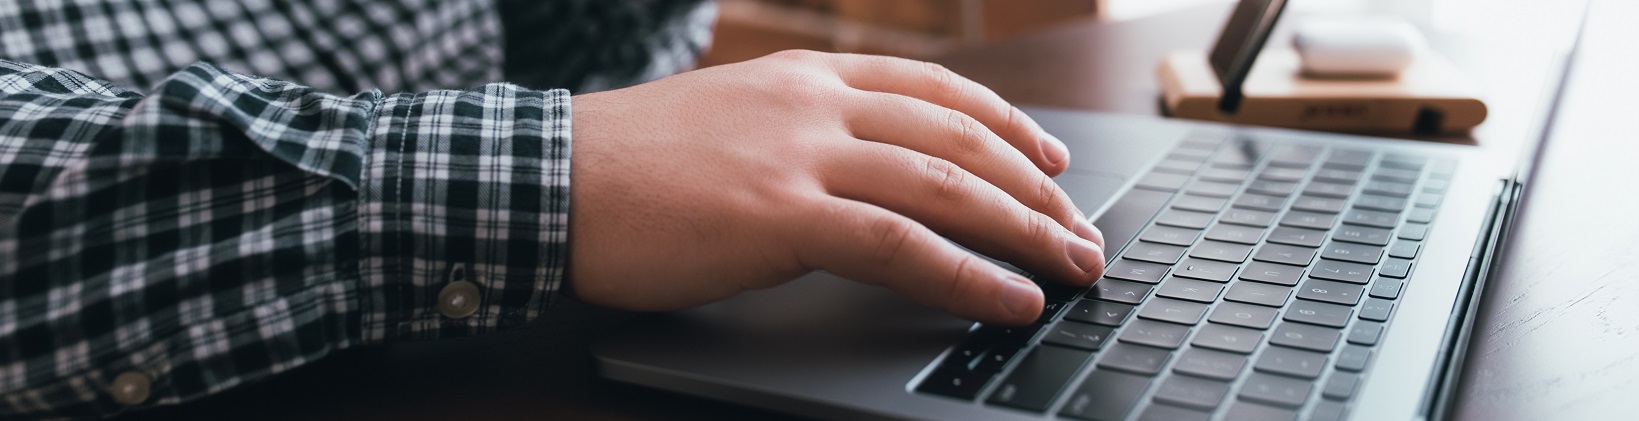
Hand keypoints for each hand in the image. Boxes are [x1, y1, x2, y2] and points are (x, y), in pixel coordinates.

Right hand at [567, 50, 1104, 324]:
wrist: (546, 179)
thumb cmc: (622, 167)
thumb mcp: (724, 124)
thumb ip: (793, 137)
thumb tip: (847, 177)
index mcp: (800, 76)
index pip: (931, 88)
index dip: (1004, 123)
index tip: (1048, 157)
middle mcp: (813, 103)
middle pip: (958, 136)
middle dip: (1035, 188)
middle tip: (1083, 230)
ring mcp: (799, 154)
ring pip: (945, 183)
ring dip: (1025, 229)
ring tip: (1075, 266)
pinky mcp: (781, 214)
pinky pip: (899, 242)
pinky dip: (965, 273)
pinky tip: (1009, 297)